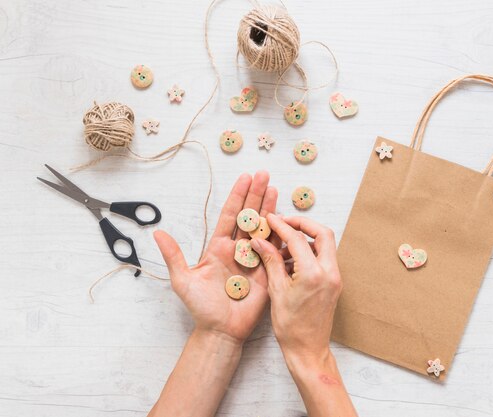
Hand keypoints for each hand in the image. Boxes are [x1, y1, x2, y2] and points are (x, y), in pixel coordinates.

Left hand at [154, 172, 277, 343]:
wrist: (220, 331)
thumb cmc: (201, 308)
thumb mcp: (183, 280)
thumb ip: (174, 255)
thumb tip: (157, 233)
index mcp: (219, 248)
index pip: (230, 216)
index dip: (238, 196)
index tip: (245, 177)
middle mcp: (238, 250)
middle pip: (249, 216)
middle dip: (256, 195)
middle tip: (264, 174)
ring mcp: (254, 260)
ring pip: (264, 229)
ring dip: (270, 209)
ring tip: (275, 188)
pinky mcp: (267, 272)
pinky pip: (276, 251)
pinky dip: (281, 235)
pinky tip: (287, 220)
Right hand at [250, 214, 341, 365]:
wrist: (308, 350)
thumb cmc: (290, 326)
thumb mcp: (276, 290)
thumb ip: (271, 261)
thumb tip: (260, 241)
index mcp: (314, 274)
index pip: (298, 239)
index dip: (282, 226)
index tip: (270, 219)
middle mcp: (330, 272)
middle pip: (323, 233)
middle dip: (303, 224)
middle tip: (283, 223)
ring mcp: (335, 278)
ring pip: (325, 245)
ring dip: (305, 239)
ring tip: (282, 247)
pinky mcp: (334, 283)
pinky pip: (324, 258)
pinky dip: (309, 253)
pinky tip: (290, 261)